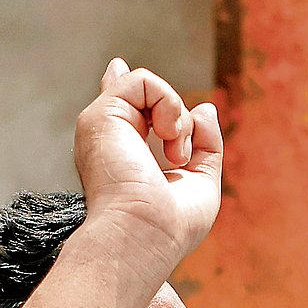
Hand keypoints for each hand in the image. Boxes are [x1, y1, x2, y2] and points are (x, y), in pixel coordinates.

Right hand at [74, 57, 223, 268]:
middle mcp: (110, 141)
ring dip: (176, 117)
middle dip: (173, 114)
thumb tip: (205, 108)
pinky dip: (168, 104)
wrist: (144, 235)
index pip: (125, 111)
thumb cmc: (170, 226)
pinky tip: (168, 137)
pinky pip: (143, 81)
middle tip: (179, 156)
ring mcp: (103, 127)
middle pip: (132, 93)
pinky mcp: (101, 115)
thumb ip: (206, 146)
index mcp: (125, 158)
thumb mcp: (201, 183)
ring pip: (146, 87)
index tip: (122, 71)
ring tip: (176, 153)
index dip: (133, 90)